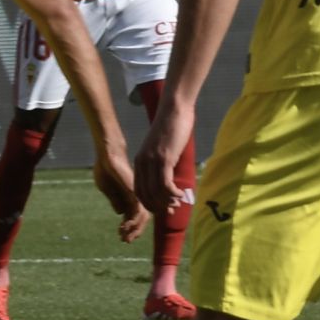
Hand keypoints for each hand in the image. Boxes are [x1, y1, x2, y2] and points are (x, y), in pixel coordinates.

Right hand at [96, 141, 148, 242]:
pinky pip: (138, 213)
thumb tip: (120, 213)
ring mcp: (139, 195)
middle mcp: (138, 196)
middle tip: (125, 241)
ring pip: (143, 218)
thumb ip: (115, 200)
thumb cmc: (105, 169)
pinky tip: (123, 228)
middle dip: (135, 231)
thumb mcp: (108, 189)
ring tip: (123, 237)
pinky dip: (132, 223)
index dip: (131, 227)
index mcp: (132, 195)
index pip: (137, 215)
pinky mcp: (136, 194)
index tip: (123, 236)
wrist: (107, 157)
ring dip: (134, 230)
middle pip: (143, 219)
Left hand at [133, 101, 195, 221]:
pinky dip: (173, 194)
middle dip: (158, 206)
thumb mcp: (161, 149)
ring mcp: (152, 161)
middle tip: (172, 209)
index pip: (138, 190)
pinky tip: (181, 195)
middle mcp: (142, 163)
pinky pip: (165, 185)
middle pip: (145, 195)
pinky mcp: (164, 159)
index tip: (162, 208)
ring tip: (178, 203)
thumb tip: (168, 178)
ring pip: (155, 192)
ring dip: (167, 202)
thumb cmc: (171, 128)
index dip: (149, 203)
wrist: (174, 110)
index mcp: (139, 162)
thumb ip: (161, 162)